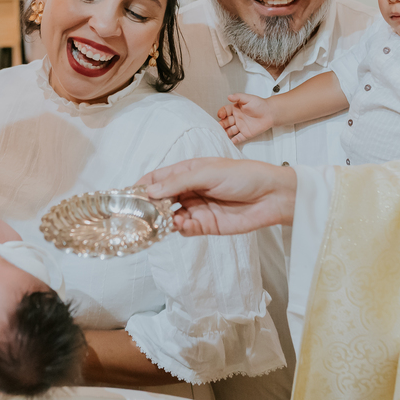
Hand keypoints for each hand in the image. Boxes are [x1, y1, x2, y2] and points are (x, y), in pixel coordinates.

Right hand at [138, 158, 296, 235]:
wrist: (272, 196)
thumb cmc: (244, 175)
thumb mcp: (208, 172)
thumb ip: (178, 182)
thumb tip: (151, 191)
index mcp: (188, 171)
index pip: (158, 178)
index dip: (143, 186)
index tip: (127, 195)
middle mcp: (189, 189)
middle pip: (161, 199)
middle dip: (149, 206)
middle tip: (139, 213)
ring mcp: (197, 208)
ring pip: (170, 216)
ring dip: (163, 219)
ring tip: (162, 219)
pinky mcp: (206, 225)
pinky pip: (185, 229)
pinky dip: (179, 228)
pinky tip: (181, 224)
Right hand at [218, 93, 273, 144]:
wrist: (271, 113)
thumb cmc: (260, 104)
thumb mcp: (249, 98)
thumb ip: (238, 97)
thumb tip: (229, 96)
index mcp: (235, 109)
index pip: (225, 111)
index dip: (222, 113)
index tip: (221, 115)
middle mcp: (236, 118)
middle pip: (226, 122)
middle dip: (222, 124)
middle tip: (220, 126)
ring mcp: (240, 126)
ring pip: (230, 130)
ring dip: (225, 132)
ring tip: (223, 134)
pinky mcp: (246, 134)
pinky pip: (238, 138)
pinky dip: (234, 140)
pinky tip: (231, 141)